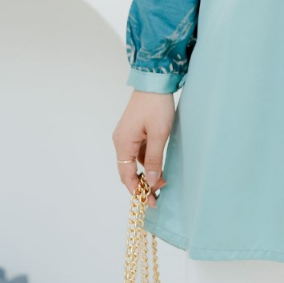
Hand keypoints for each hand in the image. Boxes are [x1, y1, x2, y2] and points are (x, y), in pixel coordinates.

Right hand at [113, 90, 176, 207]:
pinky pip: (139, 152)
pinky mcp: (136, 131)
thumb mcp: (159, 134)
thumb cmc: (157, 105)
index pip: (126, 175)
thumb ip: (154, 158)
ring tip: (162, 182)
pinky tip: (159, 166)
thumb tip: (151, 180)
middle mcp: (121, 141)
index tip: (150, 202)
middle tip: (158, 196)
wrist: (155, 81)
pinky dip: (148, 161)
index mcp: (123, 143)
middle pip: (128, 170)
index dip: (137, 191)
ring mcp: (128, 136)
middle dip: (142, 184)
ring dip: (146, 173)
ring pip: (135, 161)